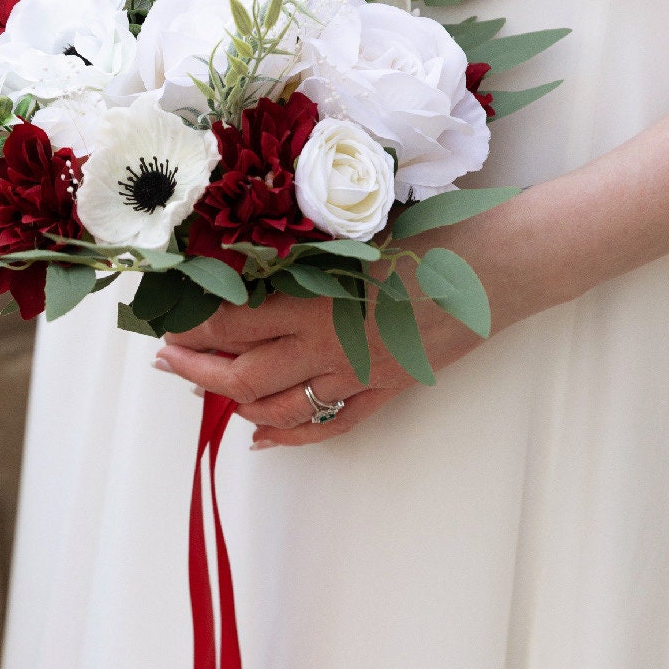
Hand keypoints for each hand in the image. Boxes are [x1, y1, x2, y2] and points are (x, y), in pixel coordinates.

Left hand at [155, 264, 484, 449]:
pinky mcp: (390, 389)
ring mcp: (361, 374)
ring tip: (206, 392)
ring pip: (281, 408)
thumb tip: (249, 263)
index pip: (234, 322)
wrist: (502, 264)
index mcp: (318, 298)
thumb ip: (304, 255)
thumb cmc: (433, 231)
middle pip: (244, 375)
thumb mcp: (357, 231)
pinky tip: (263, 437)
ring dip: (235, 405)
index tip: (168, 318)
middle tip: (166, 363)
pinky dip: (291, 436)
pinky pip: (332, 425)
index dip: (194, 326)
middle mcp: (332, 344)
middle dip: (197, 371)